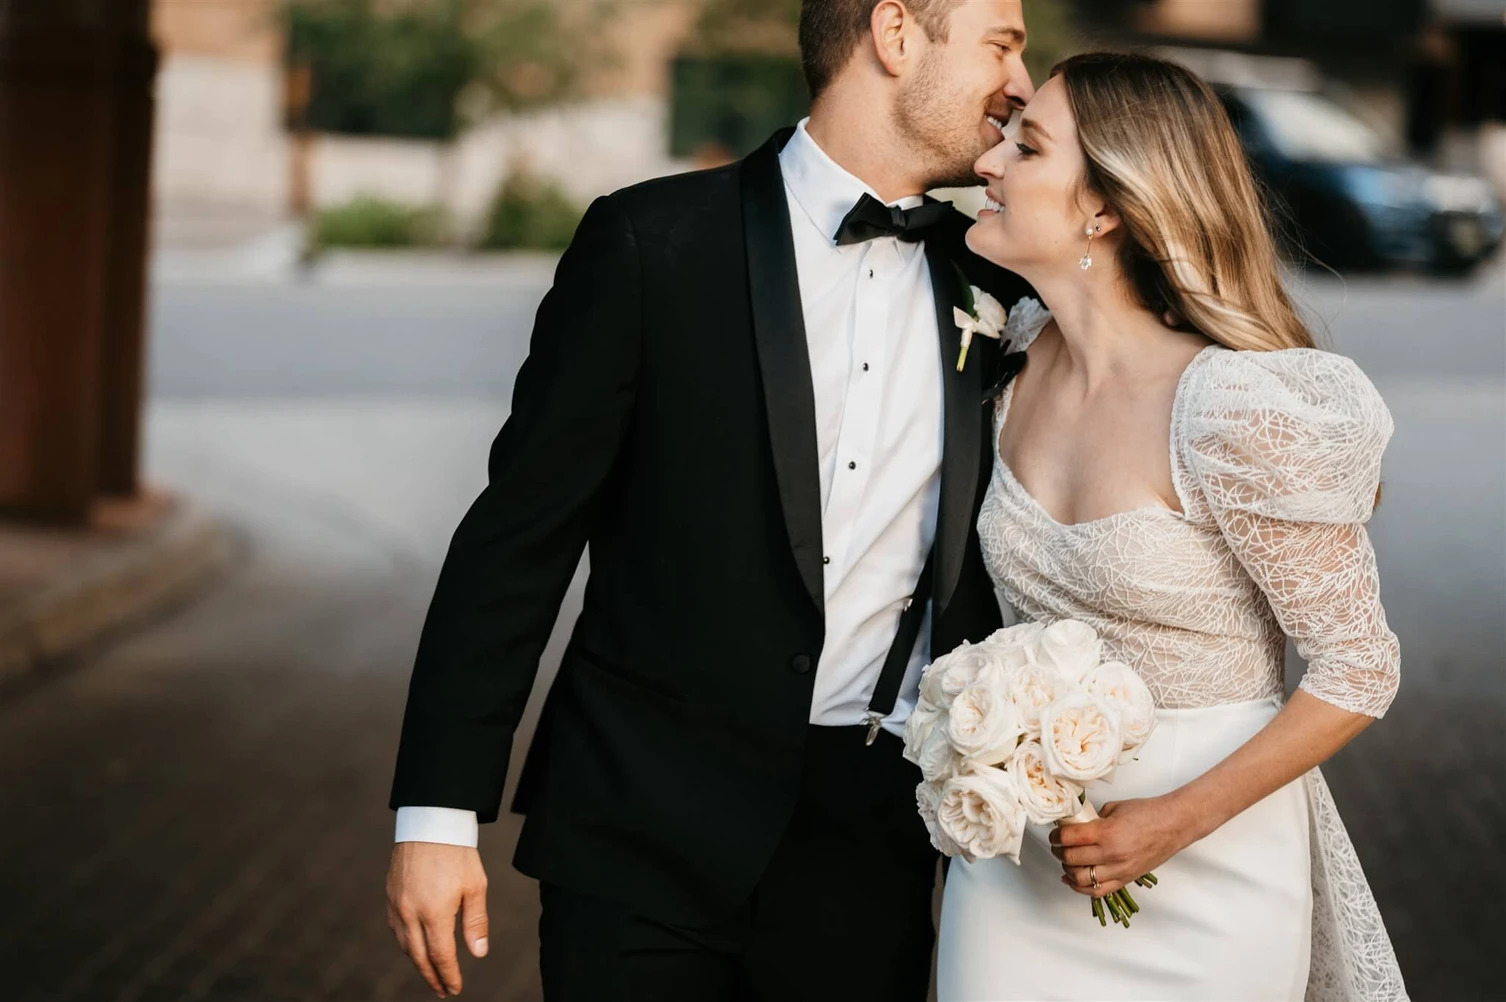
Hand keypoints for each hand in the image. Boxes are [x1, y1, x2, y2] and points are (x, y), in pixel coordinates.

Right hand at [386, 842, 488, 997]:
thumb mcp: (476, 886)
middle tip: (443, 989)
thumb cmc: (457, 852)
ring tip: (431, 971)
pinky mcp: (390, 894)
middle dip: (431, 976)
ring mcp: (396, 904)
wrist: (431, 821)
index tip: (455, 989)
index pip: (440, 955)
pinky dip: (405, 942)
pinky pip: (395, 927)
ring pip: (404, 944)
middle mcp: (410, 912)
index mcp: (434, 912)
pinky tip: (414, 945)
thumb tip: (478, 953)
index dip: (448, 975)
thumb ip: (476, 922)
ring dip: (417, 961)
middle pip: (418, 956)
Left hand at [1049, 795, 1195, 897]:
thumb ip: (1093, 820)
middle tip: (1057, 845)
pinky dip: (1080, 888)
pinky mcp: (1126, 879)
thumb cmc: (1147, 813)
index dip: (1055, 836)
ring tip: (1066, 860)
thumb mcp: (1114, 809)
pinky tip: (1072, 880)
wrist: (1173, 825)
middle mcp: (1111, 854)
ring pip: (1081, 878)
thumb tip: (1076, 826)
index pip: (1068, 838)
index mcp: (1105, 832)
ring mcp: (1119, 870)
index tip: (1054, 834)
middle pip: (1071, 858)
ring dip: (1068, 870)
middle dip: (1058, 852)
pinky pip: (1098, 892)